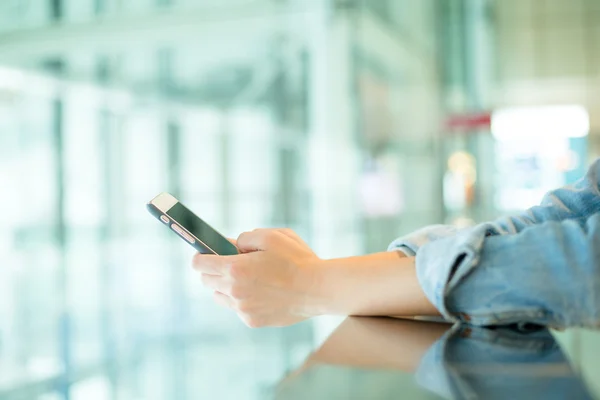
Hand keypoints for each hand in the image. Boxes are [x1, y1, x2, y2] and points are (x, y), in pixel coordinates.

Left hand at [192, 229, 322, 327]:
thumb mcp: (272, 236)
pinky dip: (243, 299)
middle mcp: (235, 291)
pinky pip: (238, 308)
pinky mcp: (253, 321)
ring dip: (225, 286)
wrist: (319, 289)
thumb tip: (231, 245)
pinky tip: (260, 291)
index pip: (199, 264)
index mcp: (235, 268)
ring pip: (220, 296)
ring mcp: (243, 309)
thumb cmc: (297, 259)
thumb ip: (245, 238)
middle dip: (213, 270)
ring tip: (246, 278)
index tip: (205, 253)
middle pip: (206, 281)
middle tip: (228, 263)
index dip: (201, 255)